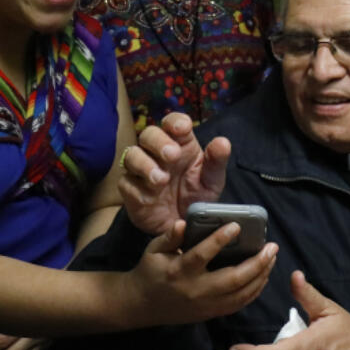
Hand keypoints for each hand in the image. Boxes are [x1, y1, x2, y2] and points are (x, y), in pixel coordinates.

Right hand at [118, 113, 228, 234]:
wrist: (182, 227)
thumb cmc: (196, 197)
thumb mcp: (211, 182)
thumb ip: (216, 162)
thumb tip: (223, 142)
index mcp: (180, 144)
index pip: (173, 123)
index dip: (175, 122)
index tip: (182, 128)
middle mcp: (157, 153)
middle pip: (149, 134)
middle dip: (159, 142)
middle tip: (172, 156)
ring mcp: (141, 170)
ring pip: (132, 154)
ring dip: (145, 164)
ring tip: (161, 180)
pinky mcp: (130, 188)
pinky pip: (127, 182)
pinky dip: (138, 189)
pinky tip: (151, 198)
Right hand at [122, 217, 275, 325]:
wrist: (143, 305)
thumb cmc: (150, 271)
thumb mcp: (153, 250)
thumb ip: (169, 237)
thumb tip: (183, 223)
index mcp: (179, 271)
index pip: (201, 255)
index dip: (219, 240)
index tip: (237, 226)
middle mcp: (195, 290)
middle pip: (232, 279)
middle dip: (256, 264)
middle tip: (272, 247)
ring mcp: (205, 305)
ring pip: (240, 294)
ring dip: (260, 276)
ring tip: (272, 259)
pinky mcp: (211, 314)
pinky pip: (238, 304)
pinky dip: (254, 291)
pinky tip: (263, 277)